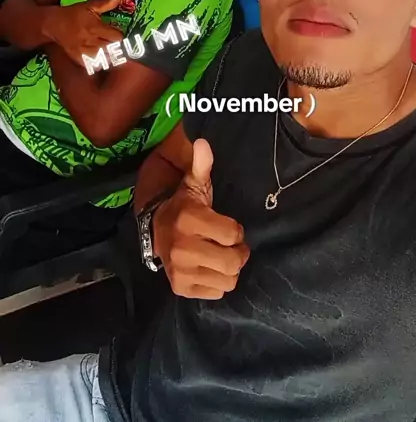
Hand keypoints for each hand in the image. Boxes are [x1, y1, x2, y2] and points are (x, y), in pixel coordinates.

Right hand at [44, 0, 122, 64]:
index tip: (116, 33)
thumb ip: (105, 4)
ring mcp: (84, 52)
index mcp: (95, 28)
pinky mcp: (79, 59)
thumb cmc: (74, 14)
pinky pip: (95, 65)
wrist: (54, 24)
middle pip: (113, 49)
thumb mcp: (89, 6)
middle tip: (114, 42)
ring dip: (110, 55)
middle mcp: (91, 42)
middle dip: (116, 45)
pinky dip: (100, 62)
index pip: (117, 37)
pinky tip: (100, 56)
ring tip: (109, 50)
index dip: (119, 35)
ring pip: (106, 59)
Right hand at [154, 139, 249, 298]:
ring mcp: (181, 271)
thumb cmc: (184, 207)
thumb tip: (203, 143)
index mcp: (190, 220)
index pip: (234, 234)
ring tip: (221, 257)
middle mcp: (183, 247)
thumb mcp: (194, 185)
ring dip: (229, 270)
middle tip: (231, 246)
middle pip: (233, 262)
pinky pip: (216, 293)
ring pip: (228, 280)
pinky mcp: (180, 288)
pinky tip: (209, 269)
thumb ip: (202, 165)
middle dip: (238, 253)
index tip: (227, 227)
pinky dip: (217, 283)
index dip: (236, 231)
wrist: (157, 231)